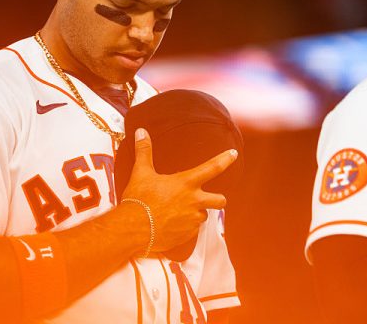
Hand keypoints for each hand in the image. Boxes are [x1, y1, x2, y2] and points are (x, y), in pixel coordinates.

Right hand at [120, 128, 235, 252]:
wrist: (133, 230)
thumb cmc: (138, 200)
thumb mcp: (141, 172)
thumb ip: (144, 151)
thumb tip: (141, 131)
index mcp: (186, 183)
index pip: (212, 168)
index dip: (225, 159)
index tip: (233, 154)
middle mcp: (194, 201)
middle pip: (220, 200)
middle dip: (218, 199)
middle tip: (208, 198)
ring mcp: (192, 220)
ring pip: (204, 216)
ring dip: (196, 213)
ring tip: (178, 211)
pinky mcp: (187, 236)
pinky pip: (192, 230)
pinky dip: (185, 227)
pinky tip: (171, 224)